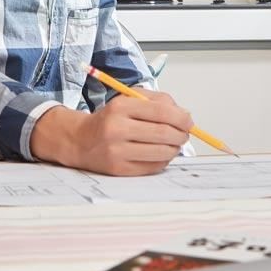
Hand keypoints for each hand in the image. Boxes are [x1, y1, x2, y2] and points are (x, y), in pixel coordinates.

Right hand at [31, 90, 192, 175]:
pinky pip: (153, 167)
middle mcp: (116, 129)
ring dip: (175, 149)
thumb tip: (184, 115)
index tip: (189, 121)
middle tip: (185, 134)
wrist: (81, 140)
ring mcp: (117, 151)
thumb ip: (156, 101)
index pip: (161, 111)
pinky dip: (163, 160)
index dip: (181, 117)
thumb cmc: (110, 119)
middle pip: (163, 133)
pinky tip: (160, 153)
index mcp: (120, 107)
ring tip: (174, 144)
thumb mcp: (128, 100)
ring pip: (161, 152)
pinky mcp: (119, 169)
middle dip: (181, 134)